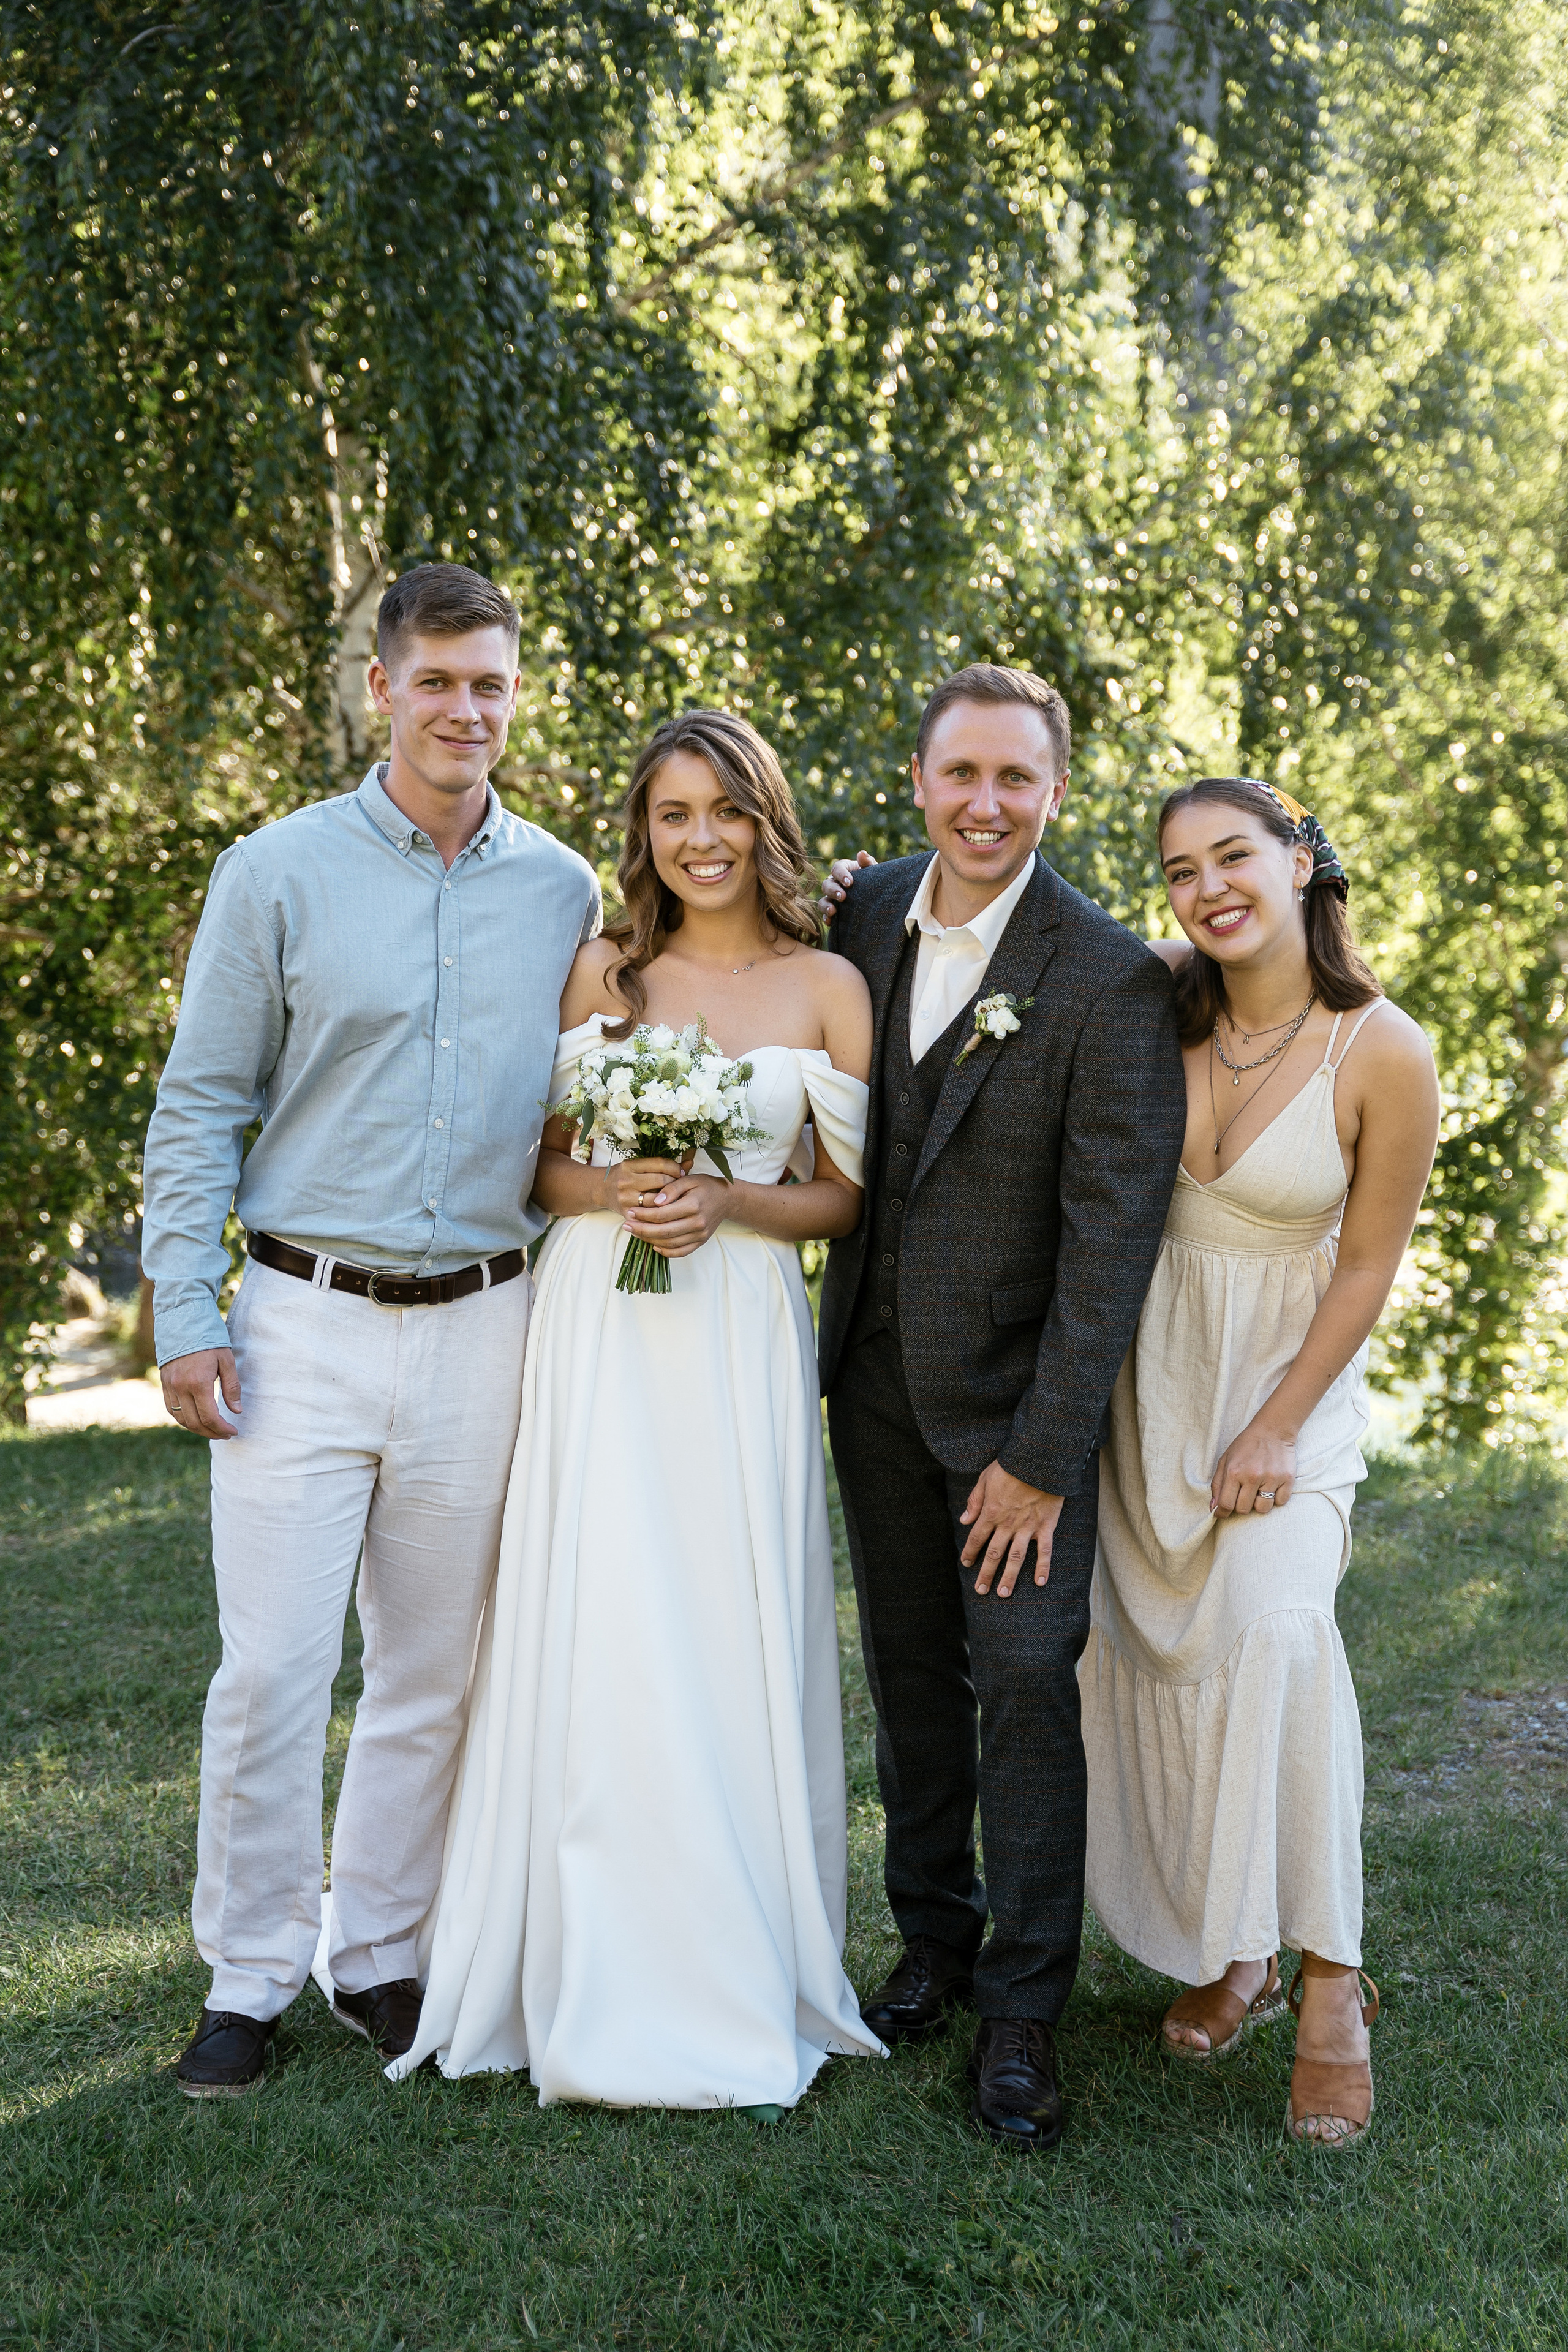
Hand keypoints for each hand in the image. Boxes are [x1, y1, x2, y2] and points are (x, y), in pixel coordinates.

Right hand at [161, 1347, 240, 1438]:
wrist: (184, 1322)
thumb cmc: (209, 1340)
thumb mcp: (227, 1361)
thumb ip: (232, 1387)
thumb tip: (236, 1411)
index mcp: (198, 1383)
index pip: (210, 1417)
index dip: (222, 1429)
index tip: (233, 1431)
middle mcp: (180, 1388)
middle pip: (195, 1423)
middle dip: (212, 1433)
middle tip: (226, 1434)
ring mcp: (170, 1387)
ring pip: (181, 1419)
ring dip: (197, 1429)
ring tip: (213, 1430)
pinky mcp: (164, 1384)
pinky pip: (171, 1409)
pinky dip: (184, 1419)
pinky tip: (196, 1420)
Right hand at [597, 1156, 687, 1216]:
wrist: (600, 1190)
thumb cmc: (624, 1176)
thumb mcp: (639, 1166)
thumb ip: (663, 1165)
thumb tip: (690, 1163)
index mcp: (630, 1166)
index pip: (660, 1164)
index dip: (675, 1168)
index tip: (682, 1173)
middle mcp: (626, 1181)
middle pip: (661, 1181)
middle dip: (675, 1184)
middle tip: (681, 1187)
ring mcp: (626, 1199)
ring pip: (657, 1200)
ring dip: (671, 1200)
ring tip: (677, 1199)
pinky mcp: (628, 1214)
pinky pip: (651, 1216)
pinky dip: (662, 1213)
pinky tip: (669, 1211)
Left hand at [621, 1170, 732, 1258]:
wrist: (727, 1199)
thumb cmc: (706, 1186)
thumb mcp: (688, 1180)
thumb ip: (671, 1188)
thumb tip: (655, 1200)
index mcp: (693, 1205)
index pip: (662, 1214)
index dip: (643, 1214)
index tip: (631, 1211)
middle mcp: (697, 1223)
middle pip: (664, 1232)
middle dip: (642, 1230)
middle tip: (627, 1225)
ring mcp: (700, 1235)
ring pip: (670, 1243)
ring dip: (650, 1240)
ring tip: (636, 1233)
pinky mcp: (701, 1242)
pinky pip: (681, 1252)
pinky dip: (666, 1251)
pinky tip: (654, 1245)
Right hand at [817, 847, 876, 921]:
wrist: (878, 899)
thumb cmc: (876, 880)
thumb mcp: (874, 871)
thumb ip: (868, 863)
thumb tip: (861, 853)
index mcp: (845, 870)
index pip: (837, 868)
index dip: (841, 874)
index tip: (850, 883)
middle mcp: (835, 882)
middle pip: (827, 883)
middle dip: (833, 890)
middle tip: (843, 897)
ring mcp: (833, 897)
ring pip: (823, 899)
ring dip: (826, 905)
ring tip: (833, 911)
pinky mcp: (834, 911)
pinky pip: (825, 914)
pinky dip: (826, 917)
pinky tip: (830, 922)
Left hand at [959, 1461, 1065, 1596]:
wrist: (1039, 1460)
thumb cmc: (1011, 1467)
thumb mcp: (985, 1479)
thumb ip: (974, 1501)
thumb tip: (964, 1520)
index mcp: (991, 1513)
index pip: (976, 1538)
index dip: (970, 1552)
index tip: (966, 1564)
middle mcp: (1007, 1524)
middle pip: (994, 1554)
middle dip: (986, 1573)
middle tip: (981, 1590)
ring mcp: (1027, 1527)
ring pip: (1016, 1558)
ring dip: (1009, 1577)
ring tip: (1003, 1593)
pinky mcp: (1045, 1526)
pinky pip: (1044, 1551)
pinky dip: (1043, 1567)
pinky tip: (1039, 1582)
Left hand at [1210, 1421, 1296, 1516]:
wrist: (1272, 1430)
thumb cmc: (1246, 1446)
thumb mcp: (1225, 1460)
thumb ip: (1217, 1484)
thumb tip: (1214, 1507)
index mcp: (1234, 1472)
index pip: (1226, 1504)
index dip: (1222, 1513)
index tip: (1223, 1514)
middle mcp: (1252, 1476)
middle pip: (1244, 1509)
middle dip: (1241, 1506)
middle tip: (1243, 1496)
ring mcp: (1271, 1478)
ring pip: (1263, 1509)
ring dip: (1259, 1503)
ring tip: (1258, 1490)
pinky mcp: (1287, 1479)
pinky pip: (1280, 1502)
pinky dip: (1276, 1498)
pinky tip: (1272, 1486)